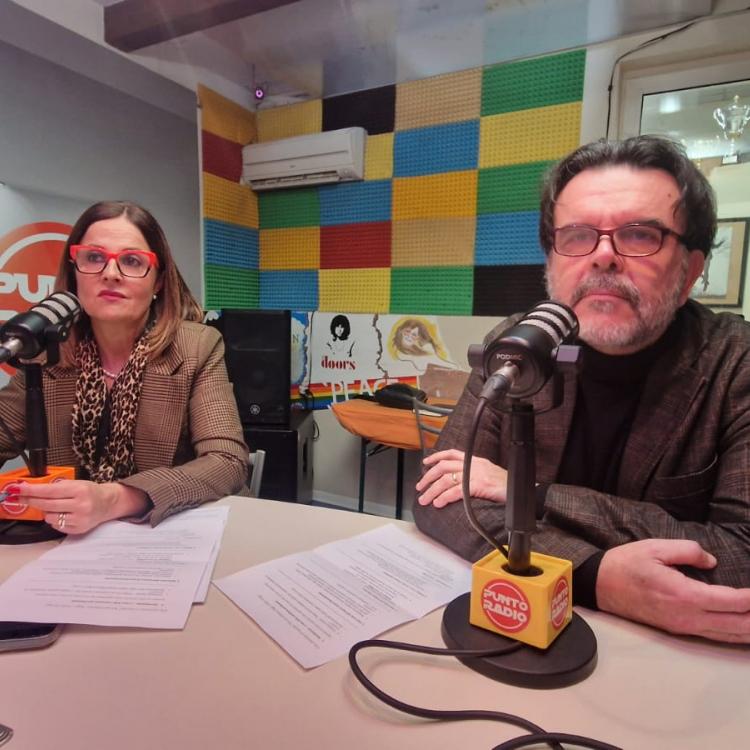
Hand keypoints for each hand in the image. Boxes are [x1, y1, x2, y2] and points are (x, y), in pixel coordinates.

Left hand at [18, 480, 148, 534]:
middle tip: (22, 498)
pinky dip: (55, 520)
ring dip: (46, 512)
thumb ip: (58, 487)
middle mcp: (81, 505)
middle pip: (47, 505)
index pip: (51, 491)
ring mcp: (80, 519)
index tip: (20, 490)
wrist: (108, 503)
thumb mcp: (77, 483)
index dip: (33, 491)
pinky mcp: (79, 529)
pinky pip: (57, 526)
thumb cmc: (90, 491)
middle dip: (32, 501)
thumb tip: (34, 490)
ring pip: (50, 517)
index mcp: (80, 490)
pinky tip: (62, 514)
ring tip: (54, 507)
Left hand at [416, 448, 506, 507]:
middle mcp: (473, 465)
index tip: (425, 463)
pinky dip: (444, 497)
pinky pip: (456, 491)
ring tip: (424, 499)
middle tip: (420, 487)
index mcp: (475, 460)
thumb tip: (458, 482)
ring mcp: (476, 474)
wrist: (523, 491)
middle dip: (428, 477)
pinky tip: (438, 503)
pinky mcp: (479, 486)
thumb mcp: (489, 474)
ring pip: (446, 479)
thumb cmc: (508, 486)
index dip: (436, 457)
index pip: (452, 453)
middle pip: (443, 466)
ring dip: (432, 490)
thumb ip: (474, 474)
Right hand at [596, 539, 749, 643]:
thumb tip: (711, 561)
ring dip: (749, 630)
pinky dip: (735, 634)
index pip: (731, 600)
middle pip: (735, 624)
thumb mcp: (655, 548)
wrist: (600, 585)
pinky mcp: (678, 628)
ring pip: (727, 634)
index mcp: (683, 594)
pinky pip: (715, 635)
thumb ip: (688, 551)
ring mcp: (682, 626)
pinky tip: (744, 631)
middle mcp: (686, 616)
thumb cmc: (626, 564)